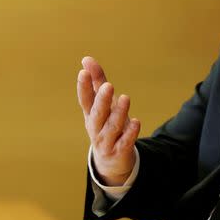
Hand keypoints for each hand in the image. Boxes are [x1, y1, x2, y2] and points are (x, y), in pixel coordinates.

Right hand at [77, 56, 140, 185]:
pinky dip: (130, 133)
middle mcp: (96, 128)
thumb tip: (86, 59)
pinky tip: (136, 122)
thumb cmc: (106, 124)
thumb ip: (97, 81)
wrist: (111, 161)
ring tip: (125, 98)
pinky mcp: (119, 151)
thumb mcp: (102, 104)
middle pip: (97, 114)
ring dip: (119, 113)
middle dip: (102, 100)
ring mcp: (107, 141)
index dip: (83, 87)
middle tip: (109, 85)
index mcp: (90, 114)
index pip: (85, 100)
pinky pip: (125, 142)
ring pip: (112, 127)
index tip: (83, 72)